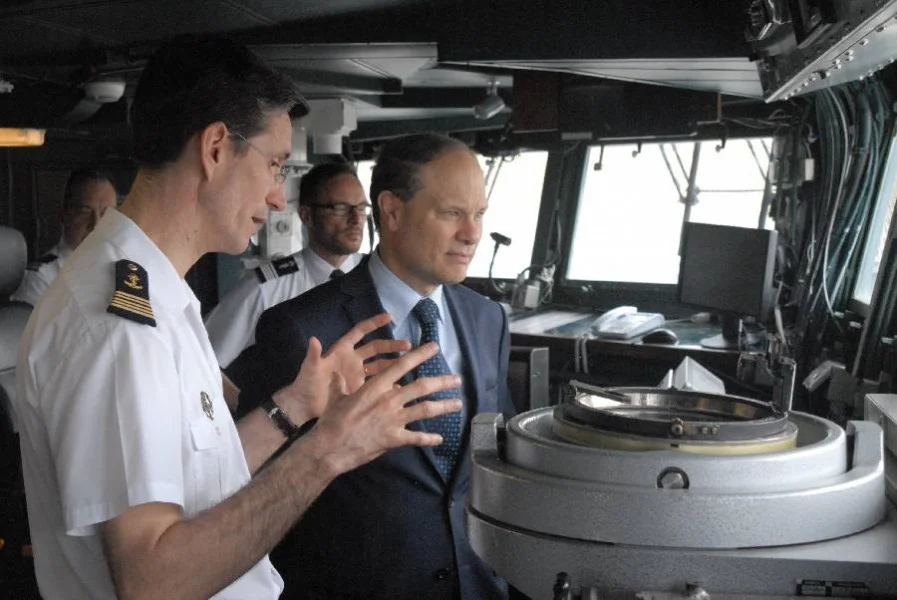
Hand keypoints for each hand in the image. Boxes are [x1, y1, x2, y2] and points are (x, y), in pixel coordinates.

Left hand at [274, 313, 410, 421]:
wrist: (304, 405)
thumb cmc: (305, 383)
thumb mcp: (309, 368)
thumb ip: (313, 355)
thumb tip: (313, 339)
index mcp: (341, 350)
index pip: (360, 332)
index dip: (373, 323)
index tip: (389, 317)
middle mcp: (352, 360)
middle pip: (376, 348)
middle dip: (391, 345)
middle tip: (408, 346)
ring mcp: (356, 375)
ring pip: (380, 366)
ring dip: (393, 363)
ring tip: (409, 363)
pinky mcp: (358, 389)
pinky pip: (377, 384)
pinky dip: (388, 384)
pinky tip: (400, 386)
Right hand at [304, 342, 462, 476]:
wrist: (330, 447)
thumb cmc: (331, 420)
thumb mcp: (336, 397)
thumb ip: (341, 384)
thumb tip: (337, 374)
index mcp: (376, 386)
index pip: (403, 365)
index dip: (421, 355)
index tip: (434, 347)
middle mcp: (389, 400)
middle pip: (422, 387)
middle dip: (442, 381)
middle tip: (457, 379)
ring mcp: (393, 420)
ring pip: (425, 410)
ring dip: (444, 406)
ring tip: (458, 404)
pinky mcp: (394, 439)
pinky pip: (416, 438)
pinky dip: (429, 439)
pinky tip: (440, 439)